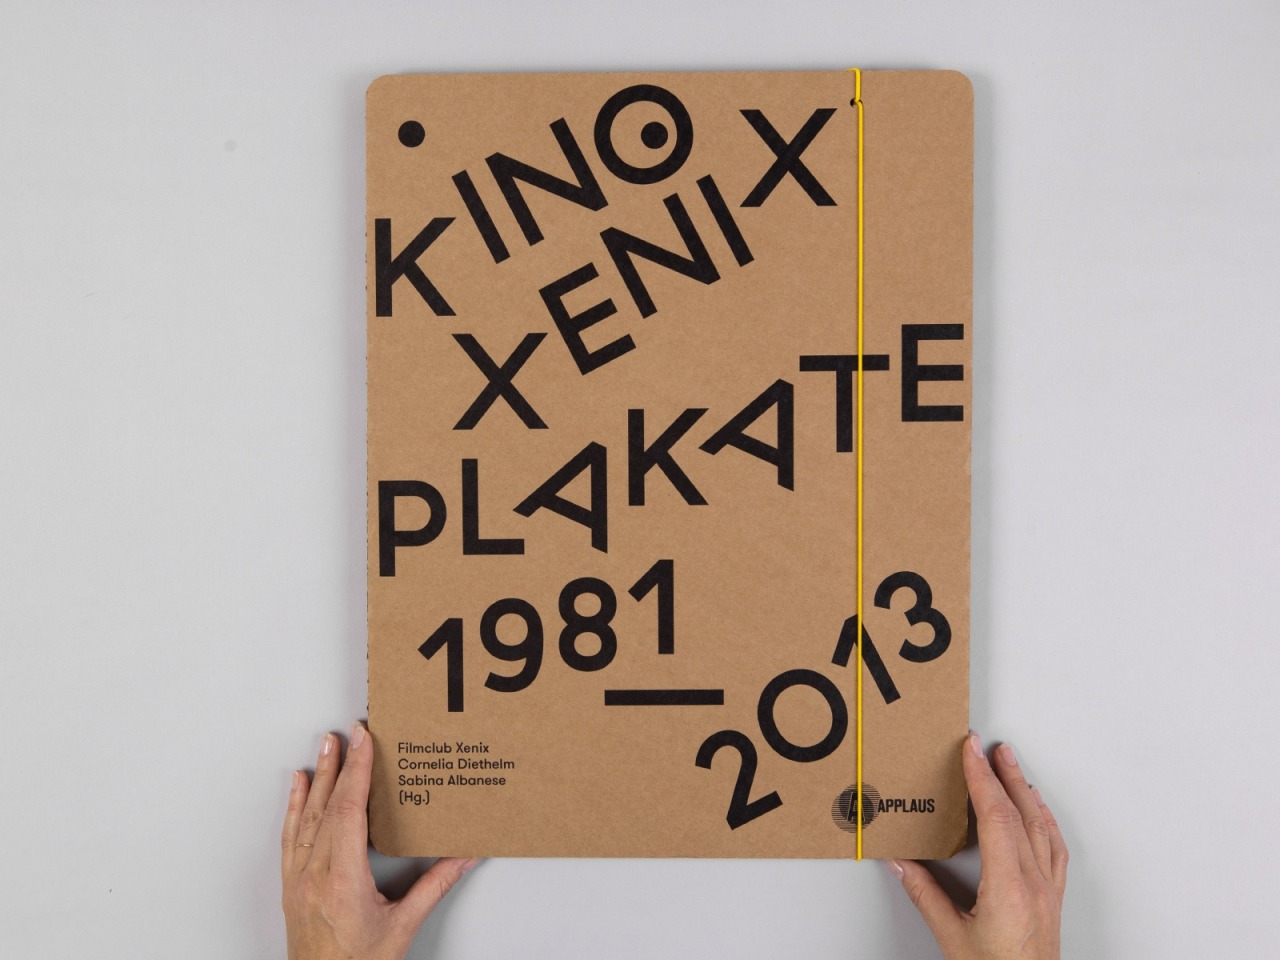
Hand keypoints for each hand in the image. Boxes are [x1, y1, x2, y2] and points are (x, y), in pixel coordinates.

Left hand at [281, 723, 478, 959]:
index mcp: (343, 880)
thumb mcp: (403, 926)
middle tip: (348, 731)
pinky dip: (294, 806)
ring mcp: (299, 880)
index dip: (357, 773)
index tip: (364, 741)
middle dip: (340, 764)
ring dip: (317, 778)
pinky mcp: (292, 887)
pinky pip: (290, 837)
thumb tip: (464, 856)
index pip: (349, 812)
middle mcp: (315, 874)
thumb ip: (435, 886)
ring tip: (325, 745)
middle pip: (327, 807)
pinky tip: (297, 786)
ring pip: (306, 817)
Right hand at [889, 734, 1067, 959]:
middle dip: (1001, 775)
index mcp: (1008, 889)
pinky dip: (1045, 819)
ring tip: (1012, 764)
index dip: (981, 780)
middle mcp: (1034, 884)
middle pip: (1020, 815)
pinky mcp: (1053, 899)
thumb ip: (926, 896)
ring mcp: (1048, 891)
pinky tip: (1039, 809)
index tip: (970, 751)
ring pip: (1041, 827)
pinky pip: (1054, 847)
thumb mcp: (952, 939)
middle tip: (987, 746)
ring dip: (1024, 790)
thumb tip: (901, 862)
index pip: (996, 819)